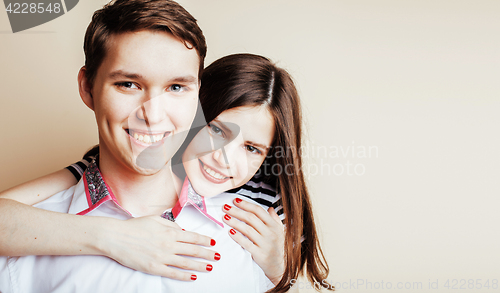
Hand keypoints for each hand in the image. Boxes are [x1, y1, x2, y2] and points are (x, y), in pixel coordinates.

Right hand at [98, 215, 219, 280]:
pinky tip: (193, 277)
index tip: (213, 243)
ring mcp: (162, 257)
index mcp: (170, 231)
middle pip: (193, 250)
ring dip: (200, 265)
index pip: (193, 237)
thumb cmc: (134, 226)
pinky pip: (173, 273)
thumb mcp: (155, 219)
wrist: (116, 237)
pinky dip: (185, 275)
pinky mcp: (154, 268)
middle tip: (218, 257)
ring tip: (210, 267)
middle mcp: (169, 244)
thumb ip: (171, 224)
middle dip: (208, 254)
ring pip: (186, 263)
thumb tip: (182, 231)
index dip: (205, 240)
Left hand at [222, 198, 284, 284]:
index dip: (246, 204)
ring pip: (247, 229)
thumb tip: (270, 208)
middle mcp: (271, 233)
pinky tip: (230, 232)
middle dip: (236, 211)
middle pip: (251, 218)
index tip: (235, 201)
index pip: (259, 211)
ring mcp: (266, 244)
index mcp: (275, 226)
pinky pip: (246, 243)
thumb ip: (275, 219)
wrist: (281, 268)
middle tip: (225, 207)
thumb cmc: (279, 248)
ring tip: (225, 218)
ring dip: (234, 222)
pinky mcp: (260, 254)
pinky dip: (237, 237)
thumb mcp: (280, 232)